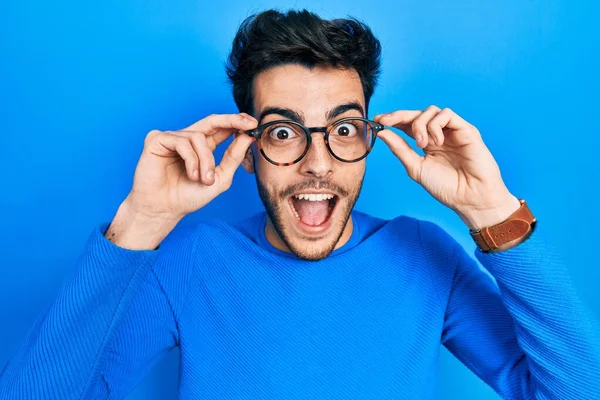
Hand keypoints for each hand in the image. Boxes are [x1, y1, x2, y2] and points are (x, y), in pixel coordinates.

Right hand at [125, 113, 257, 220]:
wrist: (164, 210)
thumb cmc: (188, 196)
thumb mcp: (220, 178)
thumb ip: (233, 158)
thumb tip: (248, 136)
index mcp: (203, 147)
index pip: (221, 128)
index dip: (237, 123)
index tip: (254, 124)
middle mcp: (187, 138)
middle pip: (212, 120)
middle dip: (232, 120)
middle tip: (248, 124)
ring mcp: (172, 138)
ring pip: (198, 137)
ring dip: (206, 160)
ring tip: (204, 180)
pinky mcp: (157, 140)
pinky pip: (181, 142)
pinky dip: (191, 160)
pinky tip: (191, 175)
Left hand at [374, 105, 520, 230]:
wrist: (470, 198)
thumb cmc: (446, 187)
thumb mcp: (415, 167)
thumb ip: (400, 149)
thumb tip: (382, 132)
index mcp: (427, 144)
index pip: (408, 125)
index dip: (393, 120)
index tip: (378, 120)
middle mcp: (439, 135)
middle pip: (417, 114)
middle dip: (399, 115)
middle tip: (386, 121)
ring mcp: (452, 131)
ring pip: (431, 111)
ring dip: (420, 124)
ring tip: (421, 144)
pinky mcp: (466, 129)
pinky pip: (447, 114)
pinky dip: (435, 125)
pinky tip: (436, 142)